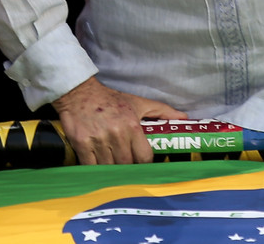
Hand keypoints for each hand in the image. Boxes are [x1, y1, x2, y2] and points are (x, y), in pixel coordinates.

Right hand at [54, 76, 181, 164]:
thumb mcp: (137, 103)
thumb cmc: (110, 100)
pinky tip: (97, 168)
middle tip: (125, 168)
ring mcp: (98, 140)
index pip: (144, 157)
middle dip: (127, 169)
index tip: (141, 165)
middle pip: (127, 165)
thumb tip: (183, 117)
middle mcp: (116, 134)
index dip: (144, 164)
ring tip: (111, 169)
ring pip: (110, 168)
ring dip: (111, 171)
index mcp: (132, 126)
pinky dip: (94, 170)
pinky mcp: (81, 144)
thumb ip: (162, 111)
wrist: (79, 92)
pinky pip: (91, 167)